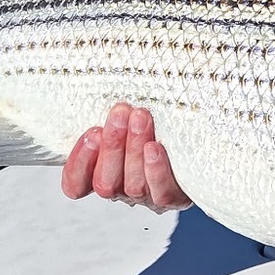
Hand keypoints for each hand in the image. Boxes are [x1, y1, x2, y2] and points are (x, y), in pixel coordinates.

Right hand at [60, 103, 190, 212]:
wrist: (198, 140)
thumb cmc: (154, 120)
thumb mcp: (126, 116)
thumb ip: (112, 112)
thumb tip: (96, 76)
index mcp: (101, 172)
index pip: (76, 184)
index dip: (78, 164)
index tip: (91, 133)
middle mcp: (121, 189)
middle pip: (105, 183)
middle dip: (112, 146)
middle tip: (120, 113)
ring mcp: (147, 196)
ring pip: (133, 185)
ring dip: (134, 149)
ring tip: (140, 118)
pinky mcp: (174, 198)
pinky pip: (161, 193)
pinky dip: (156, 171)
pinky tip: (155, 148)